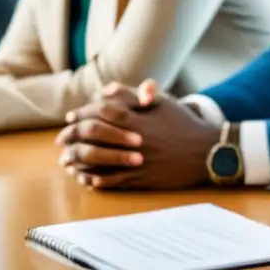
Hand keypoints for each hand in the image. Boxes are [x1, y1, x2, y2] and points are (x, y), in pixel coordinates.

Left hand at [55, 81, 219, 189]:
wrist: (206, 150)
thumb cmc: (184, 123)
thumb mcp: (163, 102)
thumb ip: (134, 95)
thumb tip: (108, 89)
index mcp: (138, 118)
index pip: (101, 112)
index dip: (82, 114)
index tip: (70, 117)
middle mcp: (133, 138)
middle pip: (93, 136)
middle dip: (73, 137)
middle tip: (62, 139)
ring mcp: (136, 160)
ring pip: (97, 161)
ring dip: (78, 161)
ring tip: (67, 160)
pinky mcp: (141, 178)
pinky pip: (111, 180)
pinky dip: (94, 179)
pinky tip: (86, 178)